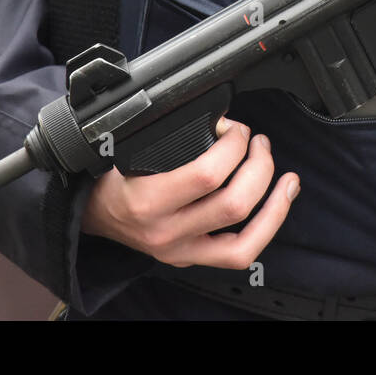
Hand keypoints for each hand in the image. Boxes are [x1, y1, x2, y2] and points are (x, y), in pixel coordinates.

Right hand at [81, 118, 299, 268]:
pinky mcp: (191, 259)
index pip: (207, 174)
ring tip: (286, 177)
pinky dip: (267, 228)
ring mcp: (181, 251)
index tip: (234, 128)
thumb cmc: (109, 177)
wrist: (90, 215)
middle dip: (258, 166)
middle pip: (234, 204)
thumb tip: (218, 115)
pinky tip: (279, 204)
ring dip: (275, 203)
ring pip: (245, 238)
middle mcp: (166, 232)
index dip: (233, 145)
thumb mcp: (126, 150)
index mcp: (147, 201)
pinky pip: (240, 254)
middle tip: (258, 142)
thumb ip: (168, 135)